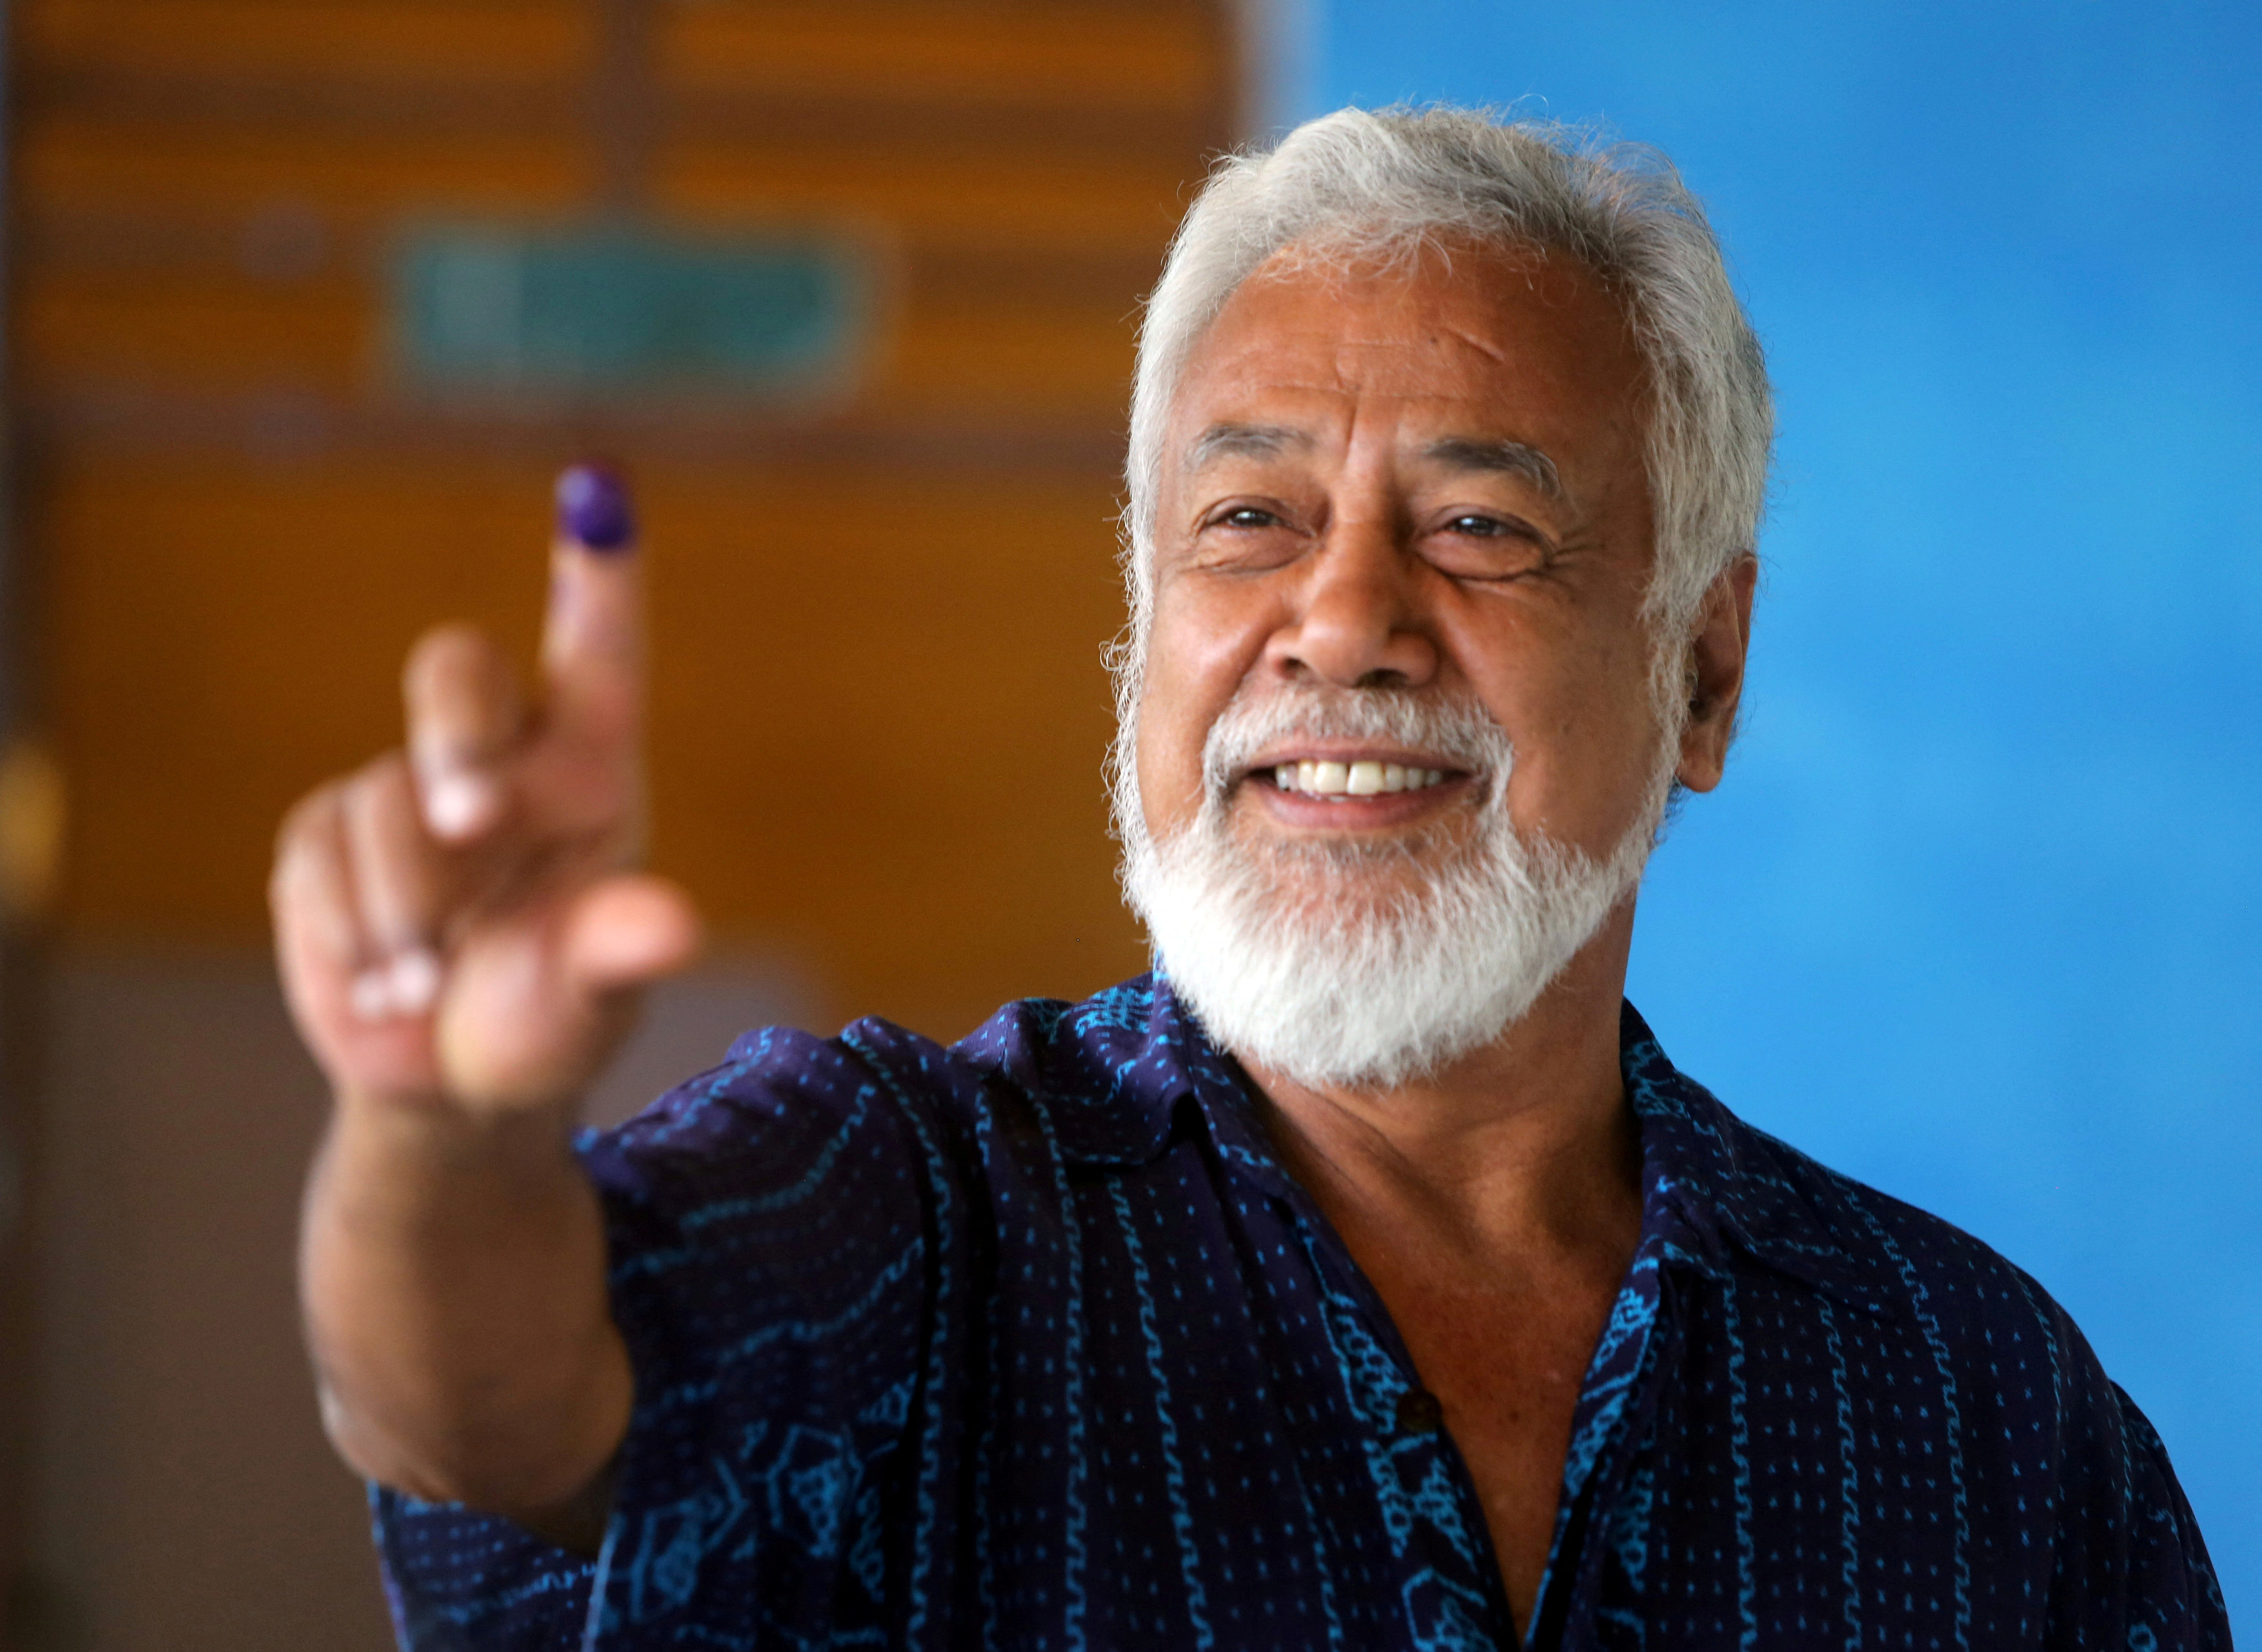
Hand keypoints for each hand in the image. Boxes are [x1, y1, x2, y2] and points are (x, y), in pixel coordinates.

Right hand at [271, 465, 701, 1113]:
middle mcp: (501, 759)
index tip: (599, 484)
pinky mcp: (327, 835)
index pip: (598, 651)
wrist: (454, 1085)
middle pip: (458, 672)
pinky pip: (322, 857)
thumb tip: (671, 926)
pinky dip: (355, 933)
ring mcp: (405, 791)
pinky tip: (387, 982)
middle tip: (472, 823)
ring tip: (433, 983)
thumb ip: (619, 954)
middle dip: (455, 735)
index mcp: (590, 771)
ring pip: (386, 800)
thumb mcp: (594, 999)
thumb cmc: (551, 1021)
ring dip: (410, 907)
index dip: (598, 568)